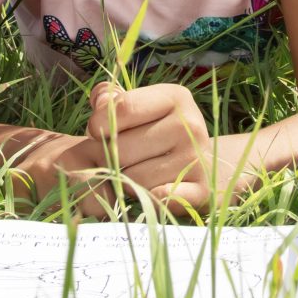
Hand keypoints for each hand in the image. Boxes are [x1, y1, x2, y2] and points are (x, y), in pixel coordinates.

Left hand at [84, 81, 224, 214]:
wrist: (201, 163)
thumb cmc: (157, 130)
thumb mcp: (139, 106)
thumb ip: (110, 97)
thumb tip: (101, 103)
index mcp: (175, 98)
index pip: (123, 108)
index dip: (99, 123)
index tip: (96, 131)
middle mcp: (190, 125)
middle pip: (122, 148)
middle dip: (107, 158)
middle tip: (110, 159)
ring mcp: (197, 158)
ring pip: (134, 178)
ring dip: (124, 181)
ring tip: (130, 173)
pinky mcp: (201, 190)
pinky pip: (158, 199)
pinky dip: (148, 198)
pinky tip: (148, 191)